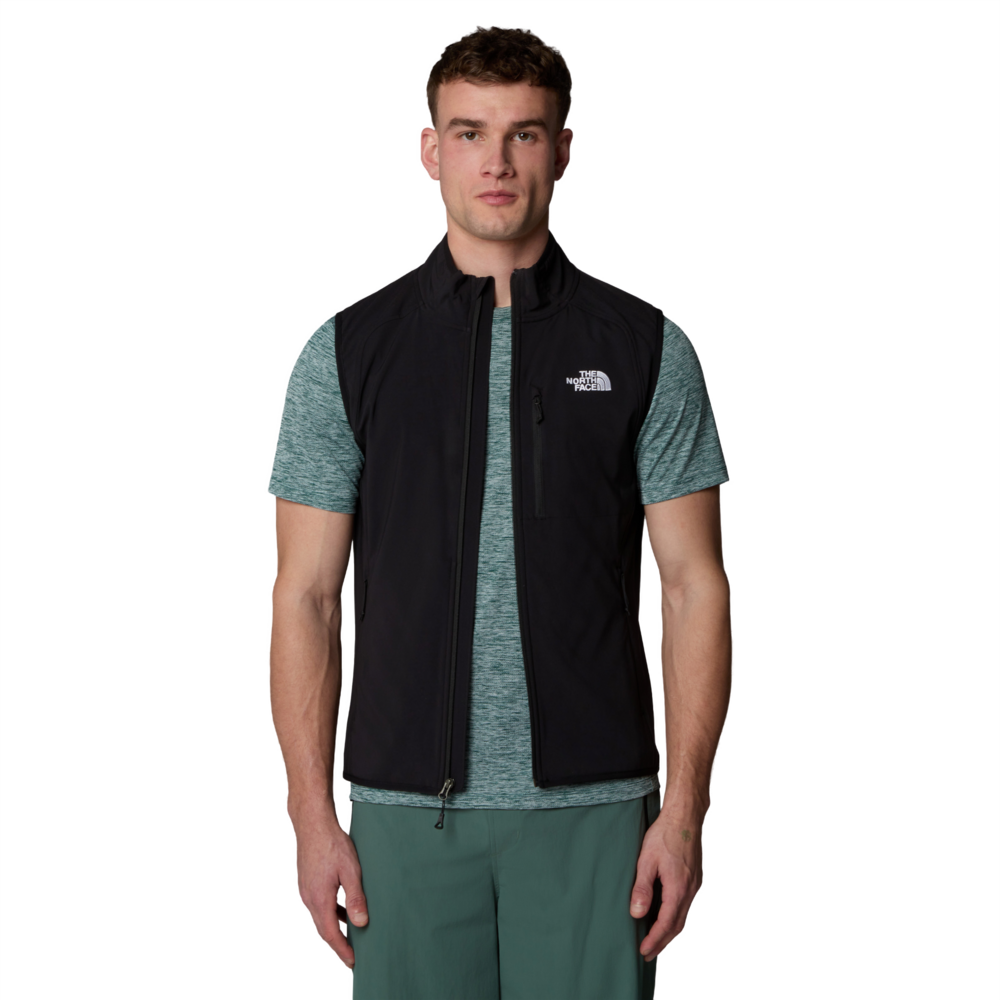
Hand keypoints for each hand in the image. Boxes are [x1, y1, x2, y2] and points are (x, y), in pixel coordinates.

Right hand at [289, 804, 368, 969]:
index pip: (331, 934)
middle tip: (349, 956)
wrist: (312, 824)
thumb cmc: (332, 844)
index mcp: (320, 899)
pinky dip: (328, 914)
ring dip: (332, 928)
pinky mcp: (304, 884)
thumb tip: (361, 923)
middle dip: (336, 944)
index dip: (341, 950)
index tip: (351, 962)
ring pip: (318, 918)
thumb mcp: (350, 870)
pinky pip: (315, 906)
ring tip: (349, 934)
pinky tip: (340, 908)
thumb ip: (355, 898)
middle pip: (322, 930)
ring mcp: (304, 891)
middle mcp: (308, 899)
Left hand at [629, 810, 704, 961]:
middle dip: (663, 942)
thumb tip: (637, 914)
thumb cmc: (664, 835)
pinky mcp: (696, 880)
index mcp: (678, 889)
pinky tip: (669, 918)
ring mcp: (696, 886)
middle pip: (677, 926)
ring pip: (684, 918)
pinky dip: (677, 919)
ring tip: (657, 942)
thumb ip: (642, 888)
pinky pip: (687, 906)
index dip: (655, 940)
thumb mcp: (647, 860)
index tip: (643, 951)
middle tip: (648, 955)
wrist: (686, 817)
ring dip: (670, 932)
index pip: (666, 923)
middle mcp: (690, 892)